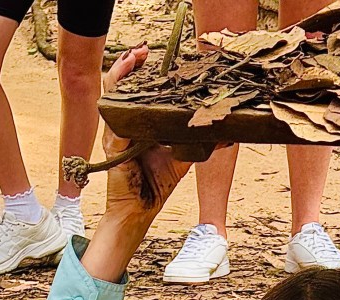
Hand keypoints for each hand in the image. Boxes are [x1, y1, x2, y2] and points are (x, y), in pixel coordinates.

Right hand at [101, 45, 191, 225]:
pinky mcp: (112, 144)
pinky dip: (117, 99)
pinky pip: (112, 117)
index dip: (142, 70)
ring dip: (120, 72)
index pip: (137, 89)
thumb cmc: (157, 184)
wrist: (139, 210)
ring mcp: (115, 131)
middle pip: (122, 84)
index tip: (153, 55)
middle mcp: (124, 123)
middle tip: (144, 49)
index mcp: (139, 122)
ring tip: (133, 57)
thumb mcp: (183, 157)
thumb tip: (227, 133)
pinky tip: (125, 84)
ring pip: (112, 93)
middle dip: (130, 63)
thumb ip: (200, 143)